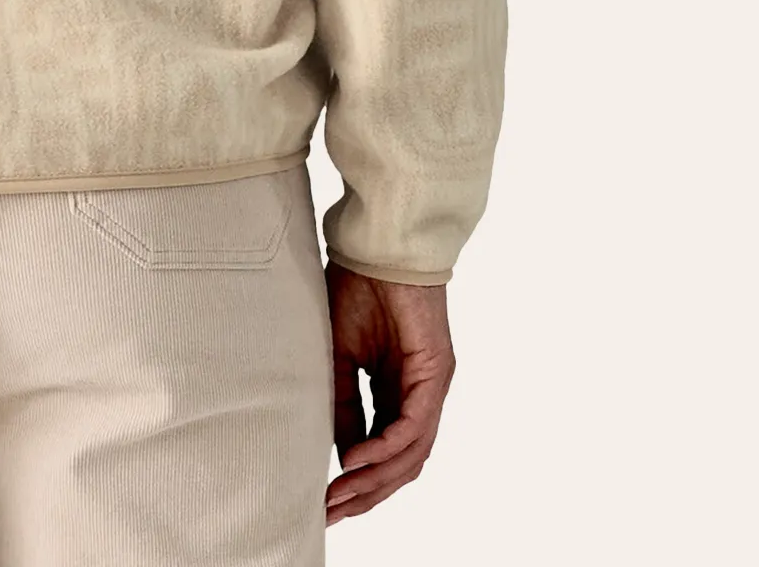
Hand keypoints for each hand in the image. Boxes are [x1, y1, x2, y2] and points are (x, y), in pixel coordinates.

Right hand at [324, 261, 455, 522]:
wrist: (377, 245)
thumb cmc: (357, 288)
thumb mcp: (338, 355)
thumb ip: (343, 404)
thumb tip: (340, 454)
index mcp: (396, 390)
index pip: (382, 451)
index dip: (356, 480)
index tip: (323, 500)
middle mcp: (419, 395)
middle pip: (401, 464)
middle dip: (366, 493)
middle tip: (331, 512)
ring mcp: (431, 386)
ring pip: (411, 454)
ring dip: (376, 480)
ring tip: (342, 495)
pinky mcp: (435, 373)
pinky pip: (414, 425)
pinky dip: (387, 448)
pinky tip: (360, 460)